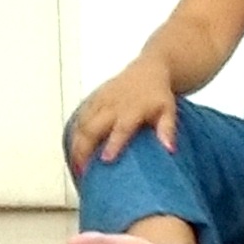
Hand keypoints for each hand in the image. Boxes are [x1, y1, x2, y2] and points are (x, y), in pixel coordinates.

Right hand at [66, 70, 180, 168]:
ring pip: (81, 124)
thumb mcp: (168, 111)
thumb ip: (167, 129)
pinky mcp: (92, 99)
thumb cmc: (158, 95)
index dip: (113, 144)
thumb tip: (169, 149)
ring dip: (75, 145)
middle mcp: (112, 104)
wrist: (148, 70)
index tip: (105, 160)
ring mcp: (99, 101)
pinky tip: (73, 151)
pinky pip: (78, 118)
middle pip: (91, 127)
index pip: (121, 128)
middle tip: (81, 172)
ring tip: (75, 166)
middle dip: (83, 150)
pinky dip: (74, 135)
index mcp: (132, 109)